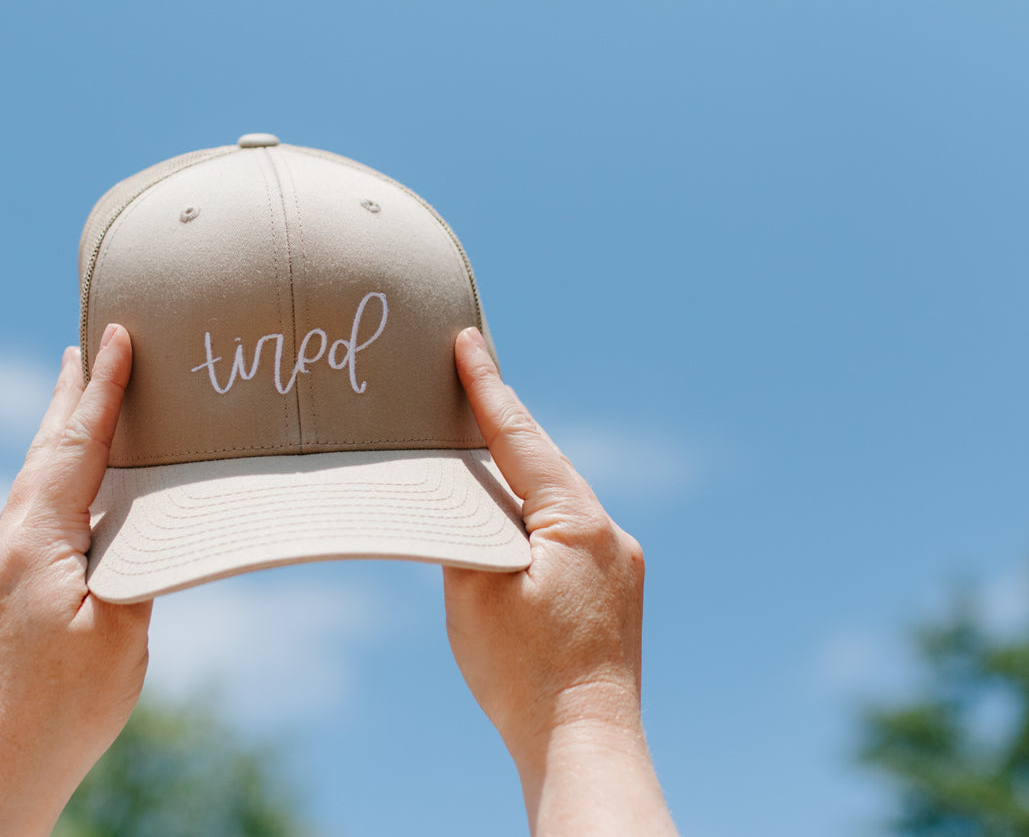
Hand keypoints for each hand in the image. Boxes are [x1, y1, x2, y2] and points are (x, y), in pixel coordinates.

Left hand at [0, 325, 150, 836]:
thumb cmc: (65, 709)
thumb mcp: (121, 632)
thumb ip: (134, 563)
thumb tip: (137, 522)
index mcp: (33, 541)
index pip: (74, 446)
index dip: (100, 389)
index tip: (116, 335)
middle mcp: (4, 543)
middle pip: (43, 451)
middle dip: (67, 397)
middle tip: (82, 347)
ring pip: (34, 482)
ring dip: (60, 437)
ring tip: (75, 399)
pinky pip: (32, 513)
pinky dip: (55, 480)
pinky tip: (69, 489)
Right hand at [444, 327, 674, 834]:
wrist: (582, 743)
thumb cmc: (522, 673)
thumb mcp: (472, 590)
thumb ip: (467, 531)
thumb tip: (469, 504)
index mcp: (576, 521)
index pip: (520, 437)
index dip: (487, 388)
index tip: (468, 342)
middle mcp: (610, 533)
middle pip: (545, 464)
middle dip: (504, 429)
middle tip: (468, 383)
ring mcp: (620, 566)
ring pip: (559, 502)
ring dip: (519, 483)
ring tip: (478, 463)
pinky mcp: (618, 595)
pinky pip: (571, 537)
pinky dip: (537, 523)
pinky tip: (512, 534)